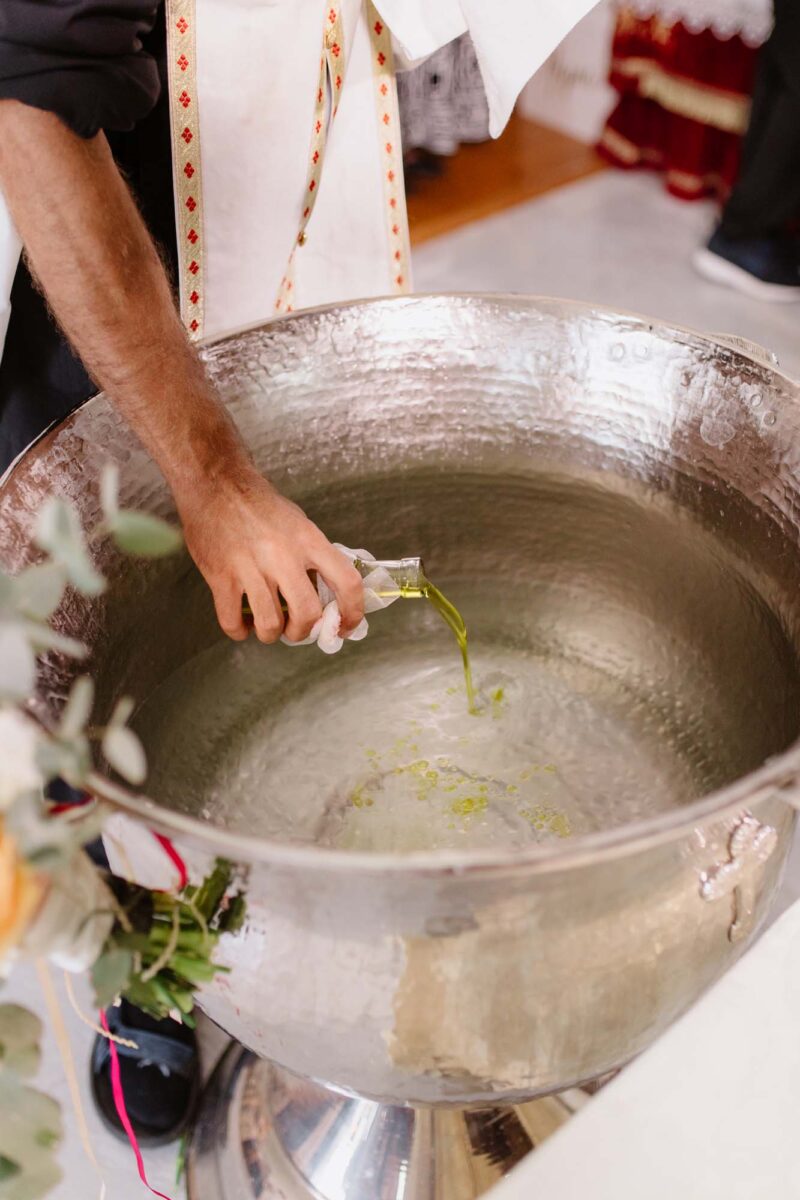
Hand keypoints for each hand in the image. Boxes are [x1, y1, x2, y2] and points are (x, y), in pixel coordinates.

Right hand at [175, 467, 363, 643]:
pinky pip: (232, 621)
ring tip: (267, 625)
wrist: (215, 482)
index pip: (347, 582)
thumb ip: (314, 557)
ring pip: (270, 624)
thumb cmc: (258, 504)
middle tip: (296, 629)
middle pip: (307, 613)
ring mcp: (250, 567)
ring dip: (271, 634)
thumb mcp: (298, 523)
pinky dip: (239, 631)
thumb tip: (328, 594)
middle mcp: (283, 555)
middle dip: (304, 631)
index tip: (346, 627)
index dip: (352, 613)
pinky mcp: (220, 576)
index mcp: (309, 540)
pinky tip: (242, 623)